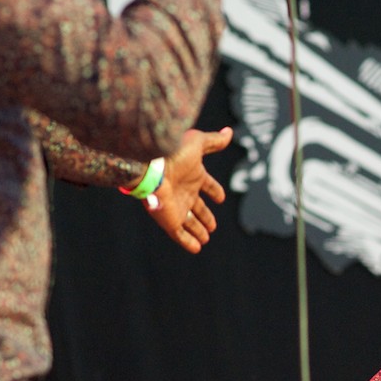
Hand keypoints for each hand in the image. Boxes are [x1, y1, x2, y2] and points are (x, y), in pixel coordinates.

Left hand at [142, 126, 231, 252]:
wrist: (151, 166)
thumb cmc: (173, 152)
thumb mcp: (197, 143)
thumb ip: (214, 141)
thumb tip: (229, 132)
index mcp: (192, 176)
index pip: (207, 185)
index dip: (214, 191)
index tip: (221, 197)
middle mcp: (184, 192)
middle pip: (197, 207)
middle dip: (205, 216)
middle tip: (213, 226)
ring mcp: (177, 208)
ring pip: (190, 223)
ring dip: (198, 231)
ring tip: (206, 238)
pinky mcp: (170, 220)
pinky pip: (180, 235)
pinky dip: (189, 242)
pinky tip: (197, 248)